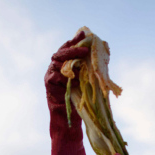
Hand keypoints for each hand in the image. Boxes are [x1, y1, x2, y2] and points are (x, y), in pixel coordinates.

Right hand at [47, 33, 91, 154]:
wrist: (68, 121)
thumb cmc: (80, 102)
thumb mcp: (88, 82)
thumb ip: (92, 69)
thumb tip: (105, 53)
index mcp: (64, 66)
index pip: (68, 49)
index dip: (75, 40)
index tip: (84, 33)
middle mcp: (55, 68)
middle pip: (61, 52)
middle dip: (72, 46)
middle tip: (84, 44)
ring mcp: (51, 76)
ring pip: (57, 61)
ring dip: (69, 56)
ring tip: (81, 54)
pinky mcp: (49, 86)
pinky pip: (54, 76)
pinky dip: (63, 73)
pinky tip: (72, 73)